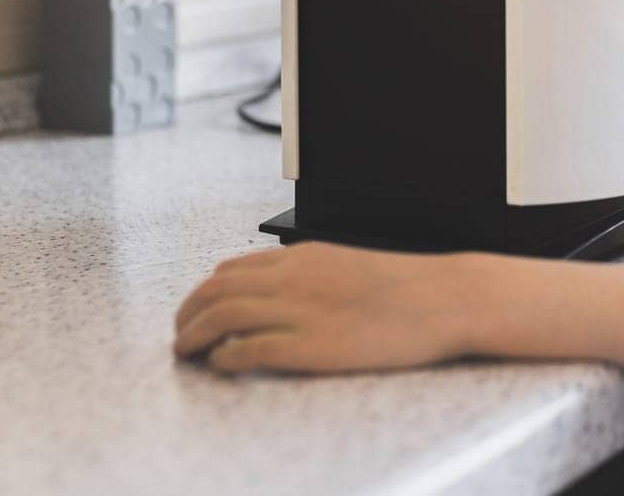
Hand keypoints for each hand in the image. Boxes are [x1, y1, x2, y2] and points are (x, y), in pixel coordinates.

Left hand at [172, 241, 474, 374]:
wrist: (443, 299)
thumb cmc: (406, 286)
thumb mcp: (347, 264)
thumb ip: (309, 274)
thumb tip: (277, 290)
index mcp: (302, 258)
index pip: (229, 271)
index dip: (201, 293)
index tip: (195, 310)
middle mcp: (292, 279)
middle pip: (214, 292)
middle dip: (186, 314)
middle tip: (180, 335)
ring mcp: (299, 311)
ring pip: (220, 317)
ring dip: (193, 336)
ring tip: (186, 352)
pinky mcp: (309, 346)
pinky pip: (248, 350)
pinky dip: (224, 358)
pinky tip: (222, 364)